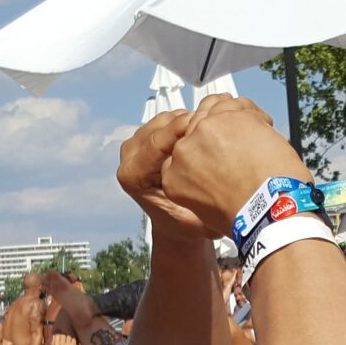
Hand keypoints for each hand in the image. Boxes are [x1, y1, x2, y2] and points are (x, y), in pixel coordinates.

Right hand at [52, 333, 83, 344]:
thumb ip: (53, 344)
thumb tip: (53, 336)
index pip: (57, 335)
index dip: (59, 337)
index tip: (60, 339)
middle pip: (62, 335)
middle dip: (64, 338)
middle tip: (65, 342)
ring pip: (68, 336)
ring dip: (68, 339)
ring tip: (68, 344)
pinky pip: (73, 339)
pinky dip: (73, 341)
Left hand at [118, 109, 212, 239]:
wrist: (177, 225)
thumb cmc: (187, 223)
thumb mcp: (199, 219)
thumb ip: (202, 200)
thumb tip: (216, 179)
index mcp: (133, 177)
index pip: (156, 143)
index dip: (182, 129)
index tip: (205, 121)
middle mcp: (129, 158)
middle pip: (160, 125)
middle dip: (188, 121)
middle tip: (215, 123)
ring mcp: (135, 145)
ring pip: (165, 118)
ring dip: (189, 119)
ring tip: (212, 128)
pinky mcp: (145, 137)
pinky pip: (168, 120)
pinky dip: (186, 120)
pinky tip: (204, 130)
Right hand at [159, 95, 312, 228]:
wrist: (268, 209)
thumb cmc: (244, 214)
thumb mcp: (205, 209)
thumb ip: (199, 184)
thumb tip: (213, 171)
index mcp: (173, 174)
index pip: (183, 149)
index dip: (204, 148)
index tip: (219, 153)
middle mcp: (183, 149)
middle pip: (198, 126)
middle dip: (219, 133)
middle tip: (241, 146)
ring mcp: (204, 130)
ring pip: (216, 109)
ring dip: (235, 120)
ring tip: (254, 137)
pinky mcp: (228, 117)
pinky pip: (238, 104)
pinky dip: (253, 113)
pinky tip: (263, 128)